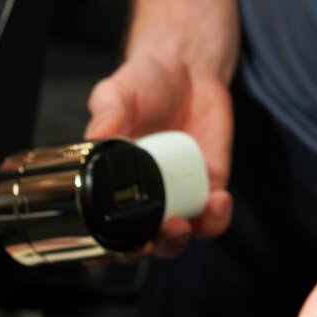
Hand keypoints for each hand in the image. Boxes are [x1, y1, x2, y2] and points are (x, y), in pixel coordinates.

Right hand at [85, 53, 233, 257]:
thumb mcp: (117, 93)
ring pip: (183, 234)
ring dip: (184, 239)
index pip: (107, 228)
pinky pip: (215, 212)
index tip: (115, 247)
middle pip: (148, 241)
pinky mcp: (211, 182)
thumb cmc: (144, 83)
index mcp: (113, 182)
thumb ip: (108, 114)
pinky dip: (218, 216)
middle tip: (156, 233)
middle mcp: (146, 193)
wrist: (187, 69)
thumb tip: (98, 136)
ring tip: (184, 223)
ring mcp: (180, 191)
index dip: (110, 247)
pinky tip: (218, 200)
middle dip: (152, 247)